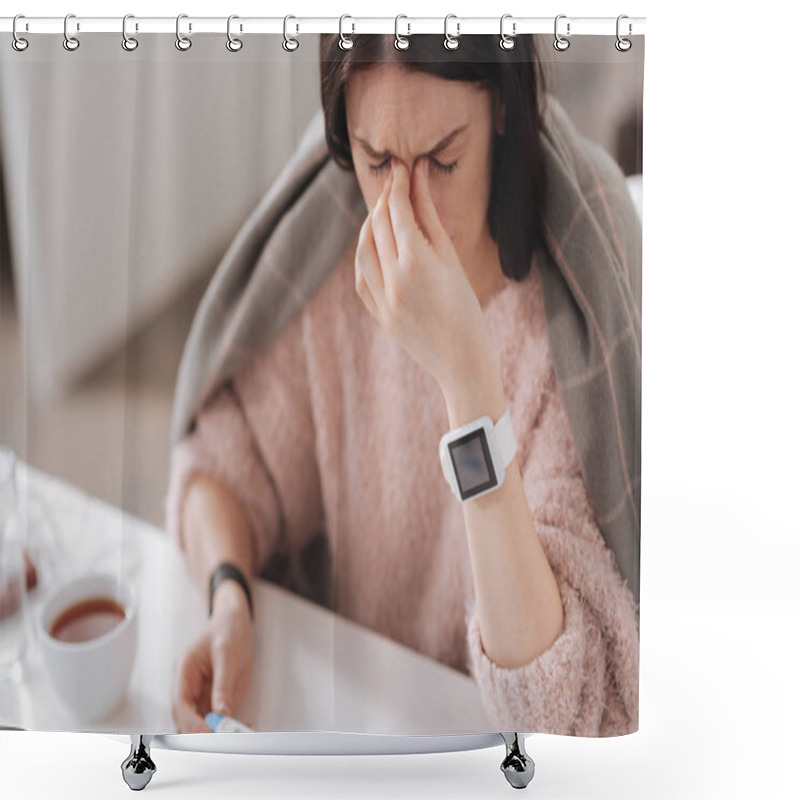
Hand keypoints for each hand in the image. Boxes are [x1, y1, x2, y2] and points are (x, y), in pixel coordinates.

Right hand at [171, 585, 254, 732]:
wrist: (237, 623)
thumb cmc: (227, 630)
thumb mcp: (227, 653)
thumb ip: (223, 684)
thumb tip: (220, 712)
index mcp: (184, 670)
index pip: (180, 703)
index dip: (190, 722)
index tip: (207, 733)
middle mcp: (190, 685)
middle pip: (188, 718)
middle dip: (204, 732)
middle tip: (224, 739)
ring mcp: (202, 693)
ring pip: (204, 722)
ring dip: (221, 732)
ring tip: (241, 734)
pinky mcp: (217, 698)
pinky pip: (221, 718)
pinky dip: (232, 726)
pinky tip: (247, 727)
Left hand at [355, 157, 492, 393]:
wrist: (462, 363)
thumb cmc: (468, 310)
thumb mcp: (451, 259)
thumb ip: (430, 217)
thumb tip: (418, 176)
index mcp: (416, 263)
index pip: (398, 211)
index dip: (398, 183)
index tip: (401, 165)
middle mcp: (393, 280)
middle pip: (378, 226)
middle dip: (386, 199)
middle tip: (396, 182)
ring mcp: (381, 300)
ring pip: (362, 249)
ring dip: (371, 225)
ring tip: (385, 211)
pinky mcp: (377, 315)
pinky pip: (360, 277)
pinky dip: (364, 256)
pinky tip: (376, 245)